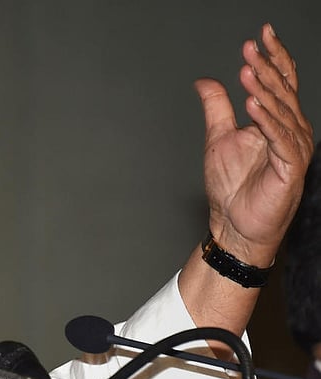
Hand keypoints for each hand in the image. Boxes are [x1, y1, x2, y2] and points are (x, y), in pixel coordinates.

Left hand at [195, 23, 313, 266]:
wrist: (235, 224)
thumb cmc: (232, 187)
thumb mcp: (218, 137)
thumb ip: (217, 108)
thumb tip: (205, 81)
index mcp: (277, 121)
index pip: (280, 82)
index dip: (273, 57)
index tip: (260, 34)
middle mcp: (290, 130)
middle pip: (282, 91)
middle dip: (266, 67)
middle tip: (250, 47)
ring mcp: (293, 147)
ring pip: (281, 110)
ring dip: (264, 89)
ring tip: (247, 70)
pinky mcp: (291, 166)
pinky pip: (279, 137)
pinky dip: (266, 119)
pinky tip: (252, 104)